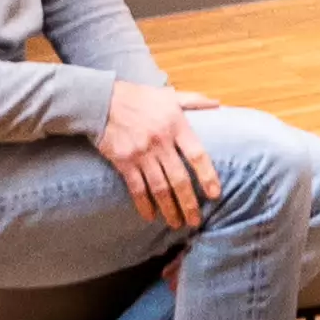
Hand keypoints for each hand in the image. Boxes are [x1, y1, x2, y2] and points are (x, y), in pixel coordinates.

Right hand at [93, 80, 225, 230]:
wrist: (102, 101)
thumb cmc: (138, 98)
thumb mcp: (169, 95)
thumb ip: (194, 101)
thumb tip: (218, 104)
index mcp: (176, 125)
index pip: (197, 155)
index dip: (208, 176)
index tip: (215, 195)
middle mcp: (161, 141)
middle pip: (179, 178)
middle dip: (189, 203)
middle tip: (195, 221)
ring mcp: (141, 153)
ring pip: (159, 188)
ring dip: (169, 209)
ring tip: (177, 223)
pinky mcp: (123, 162)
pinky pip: (136, 188)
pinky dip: (143, 204)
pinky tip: (150, 216)